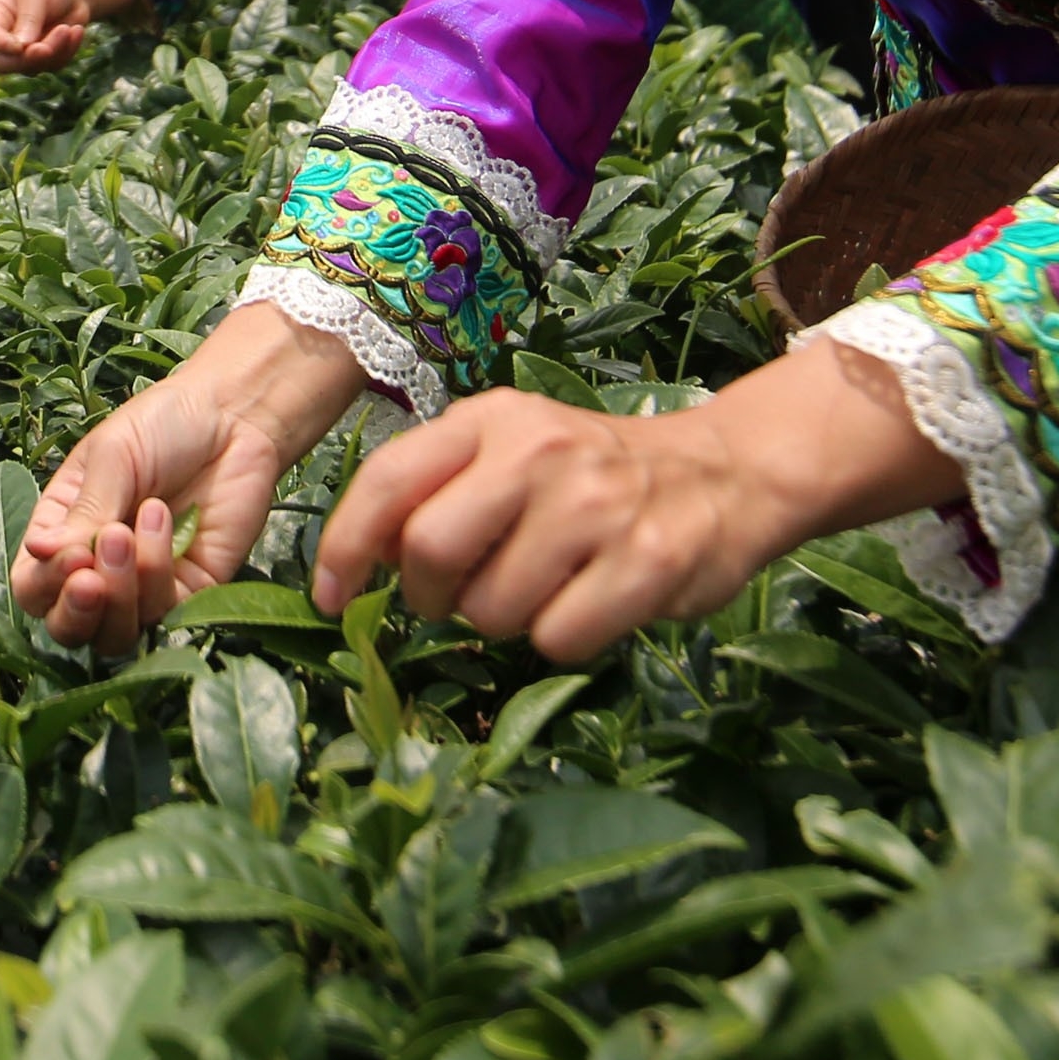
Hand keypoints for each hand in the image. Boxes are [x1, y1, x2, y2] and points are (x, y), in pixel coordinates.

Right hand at [0, 0, 139, 74]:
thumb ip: (29, 18)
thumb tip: (22, 47)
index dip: (3, 46)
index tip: (21, 46)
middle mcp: (5, 37)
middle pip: (4, 63)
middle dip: (29, 57)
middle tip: (49, 47)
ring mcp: (23, 51)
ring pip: (31, 67)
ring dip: (54, 51)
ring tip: (69, 29)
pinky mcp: (43, 58)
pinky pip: (53, 66)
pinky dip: (67, 51)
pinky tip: (76, 31)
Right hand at [12, 300, 365, 652]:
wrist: (233, 415)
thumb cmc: (163, 425)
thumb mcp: (111, 458)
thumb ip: (83, 512)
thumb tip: (39, 554)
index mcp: (63, 533)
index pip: (33, 586)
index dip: (44, 583)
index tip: (67, 556)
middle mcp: (99, 568)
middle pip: (68, 626)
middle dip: (75, 611)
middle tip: (89, 576)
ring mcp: (145, 585)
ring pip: (114, 633)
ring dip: (118, 592)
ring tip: (126, 534)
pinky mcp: (190, 590)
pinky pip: (163, 612)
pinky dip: (157, 573)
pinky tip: (163, 521)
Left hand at [313, 334, 964, 663]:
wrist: (724, 472)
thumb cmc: (591, 476)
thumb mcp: (513, 452)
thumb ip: (441, 490)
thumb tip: (367, 561)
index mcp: (494, 418)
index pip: (388, 479)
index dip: (345, 547)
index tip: (334, 598)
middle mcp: (541, 451)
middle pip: (431, 553)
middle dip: (433, 599)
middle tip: (465, 599)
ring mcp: (597, 505)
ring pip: (493, 611)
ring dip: (507, 622)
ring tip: (549, 588)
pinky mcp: (648, 561)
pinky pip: (559, 640)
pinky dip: (565, 640)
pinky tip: (594, 602)